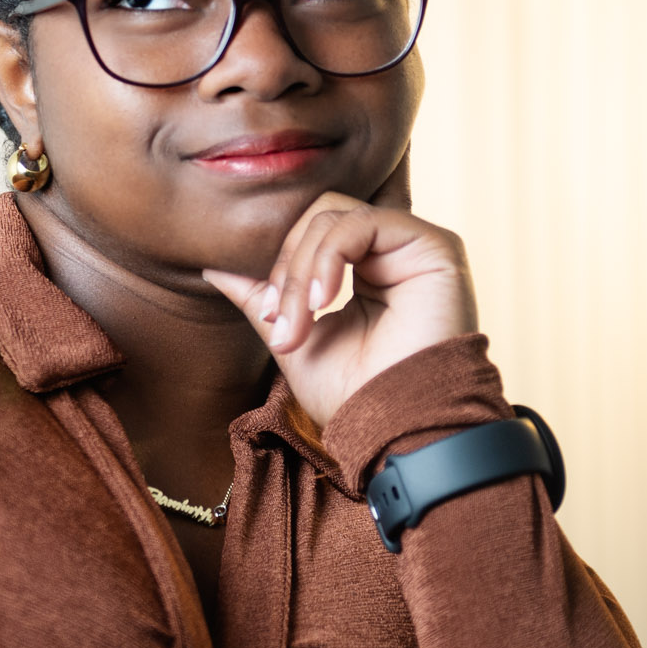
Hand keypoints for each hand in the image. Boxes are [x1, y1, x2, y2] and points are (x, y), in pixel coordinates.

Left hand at [202, 167, 476, 428]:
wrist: (401, 430)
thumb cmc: (357, 397)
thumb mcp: (297, 341)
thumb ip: (264, 298)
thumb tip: (213, 265)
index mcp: (368, 272)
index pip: (313, 234)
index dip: (281, 265)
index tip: (268, 315)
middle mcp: (394, 253)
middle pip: (319, 217)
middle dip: (287, 266)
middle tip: (279, 318)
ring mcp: (414, 246)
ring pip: (333, 217)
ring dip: (301, 269)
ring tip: (300, 321)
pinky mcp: (433, 244)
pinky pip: (360, 223)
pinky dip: (327, 257)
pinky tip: (323, 299)